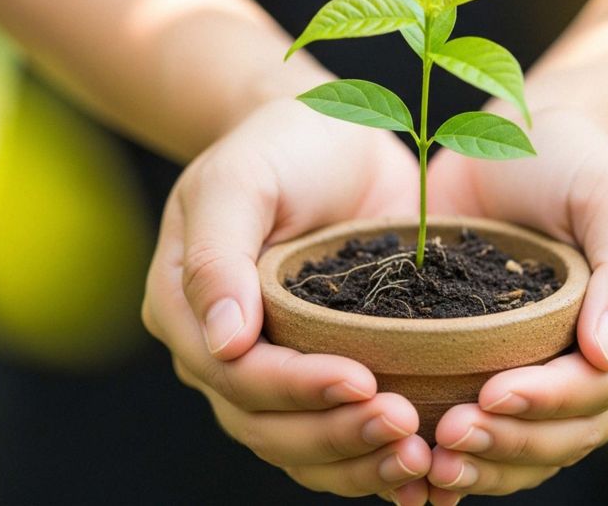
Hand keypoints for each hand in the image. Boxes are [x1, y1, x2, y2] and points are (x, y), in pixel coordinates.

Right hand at [142, 99, 431, 502]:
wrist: (332, 137)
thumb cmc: (281, 146)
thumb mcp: (240, 179)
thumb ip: (218, 254)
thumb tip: (223, 344)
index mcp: (187, 310)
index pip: (235, 374)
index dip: (295, 389)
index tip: (362, 382)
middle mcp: (225, 353)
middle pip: (267, 426)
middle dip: (335, 435)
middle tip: (403, 429)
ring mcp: (276, 367)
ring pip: (302, 447)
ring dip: (358, 462)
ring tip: (417, 458)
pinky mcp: (326, 368)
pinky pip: (337, 434)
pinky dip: (372, 460)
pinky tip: (419, 470)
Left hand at [425, 109, 607, 501]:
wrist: (514, 142)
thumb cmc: (571, 157)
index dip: (553, 399)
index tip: (490, 395)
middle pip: (576, 428)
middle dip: (514, 440)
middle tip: (448, 438)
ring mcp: (564, 368)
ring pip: (542, 446)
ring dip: (491, 463)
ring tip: (435, 463)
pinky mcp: (515, 368)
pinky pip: (507, 432)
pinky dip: (475, 457)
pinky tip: (431, 466)